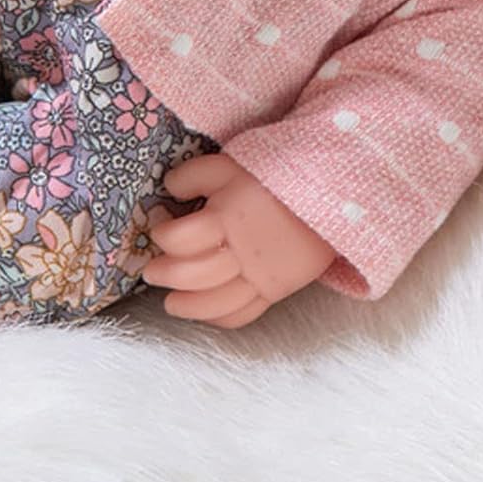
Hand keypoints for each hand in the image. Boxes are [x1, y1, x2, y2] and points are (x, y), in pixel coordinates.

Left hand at [143, 154, 334, 328]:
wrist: (330, 191)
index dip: (163, 237)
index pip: (181, 239)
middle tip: (152, 272)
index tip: (159, 230)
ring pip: (215, 303)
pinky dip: (219, 318)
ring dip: (186, 306)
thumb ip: (194, 175)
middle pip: (193, 274)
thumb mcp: (230, 163)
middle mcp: (241, 252)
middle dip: (166, 275)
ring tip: (170, 302)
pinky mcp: (276, 289)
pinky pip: (244, 314)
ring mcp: (260, 276)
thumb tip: (168, 189)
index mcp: (228, 216)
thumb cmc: (274, 174)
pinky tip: (205, 312)